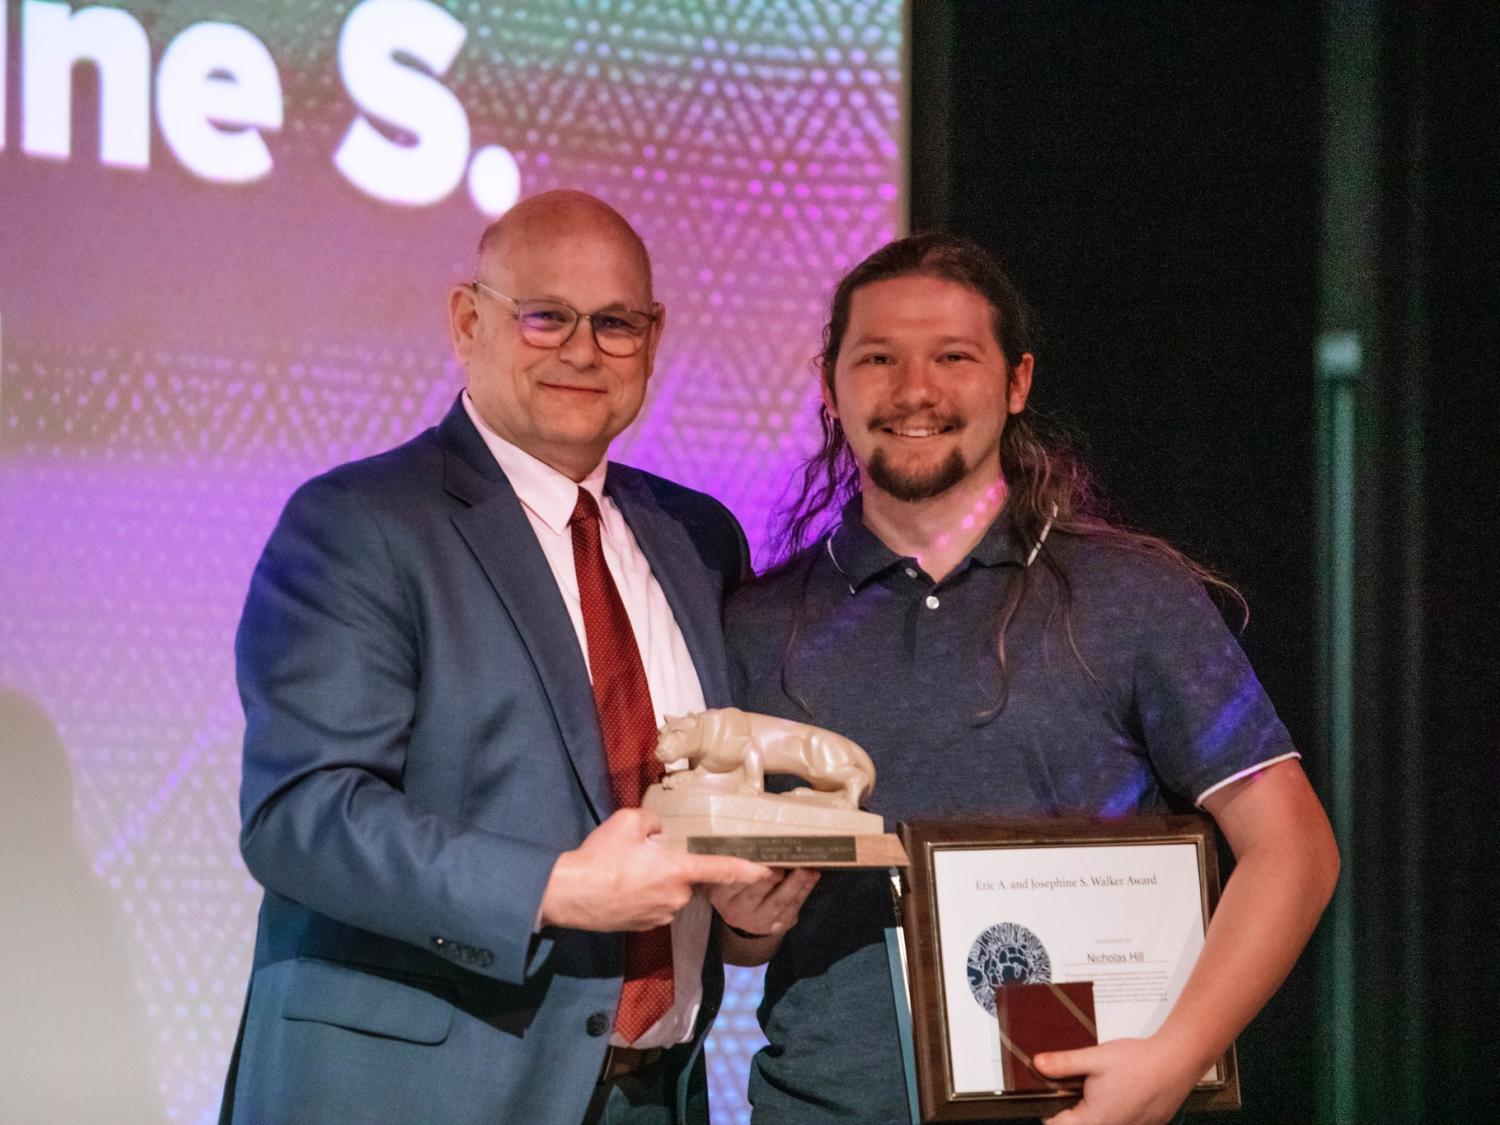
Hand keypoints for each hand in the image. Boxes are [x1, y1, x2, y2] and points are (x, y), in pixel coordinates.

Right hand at [539, 808, 767, 931]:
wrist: (570, 895)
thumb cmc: (601, 856)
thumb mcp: (629, 822)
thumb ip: (655, 822)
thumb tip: (663, 833)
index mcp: (679, 871)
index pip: (724, 870)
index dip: (750, 870)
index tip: (770, 870)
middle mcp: (678, 897)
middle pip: (690, 877)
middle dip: (675, 866)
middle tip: (648, 855)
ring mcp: (662, 916)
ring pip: (672, 892)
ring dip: (659, 881)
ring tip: (628, 871)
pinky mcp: (646, 926)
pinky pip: (656, 905)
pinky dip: (646, 895)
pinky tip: (623, 886)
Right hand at [708, 867, 819, 937]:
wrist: (745, 919)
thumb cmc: (736, 888)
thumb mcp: (726, 878)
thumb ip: (735, 863)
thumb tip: (756, 840)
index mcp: (722, 896)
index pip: (733, 882)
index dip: (748, 870)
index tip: (761, 857)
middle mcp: (738, 911)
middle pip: (756, 893)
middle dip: (772, 877)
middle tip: (785, 861)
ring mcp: (758, 921)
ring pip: (778, 902)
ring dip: (795, 884)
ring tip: (806, 868)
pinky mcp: (777, 926)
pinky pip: (793, 908)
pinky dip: (804, 890)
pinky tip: (812, 877)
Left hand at [1035, 1037, 1200, 1124]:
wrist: (1176, 1063)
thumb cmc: (1136, 1061)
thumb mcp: (1094, 1058)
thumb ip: (1064, 1064)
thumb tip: (1037, 1064)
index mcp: (1095, 1120)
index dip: (1050, 1115)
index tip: (1050, 1100)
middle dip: (1073, 1113)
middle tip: (1077, 1089)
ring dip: (1094, 1114)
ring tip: (1100, 1091)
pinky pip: (1121, 1124)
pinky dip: (1114, 1114)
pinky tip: (1119, 1095)